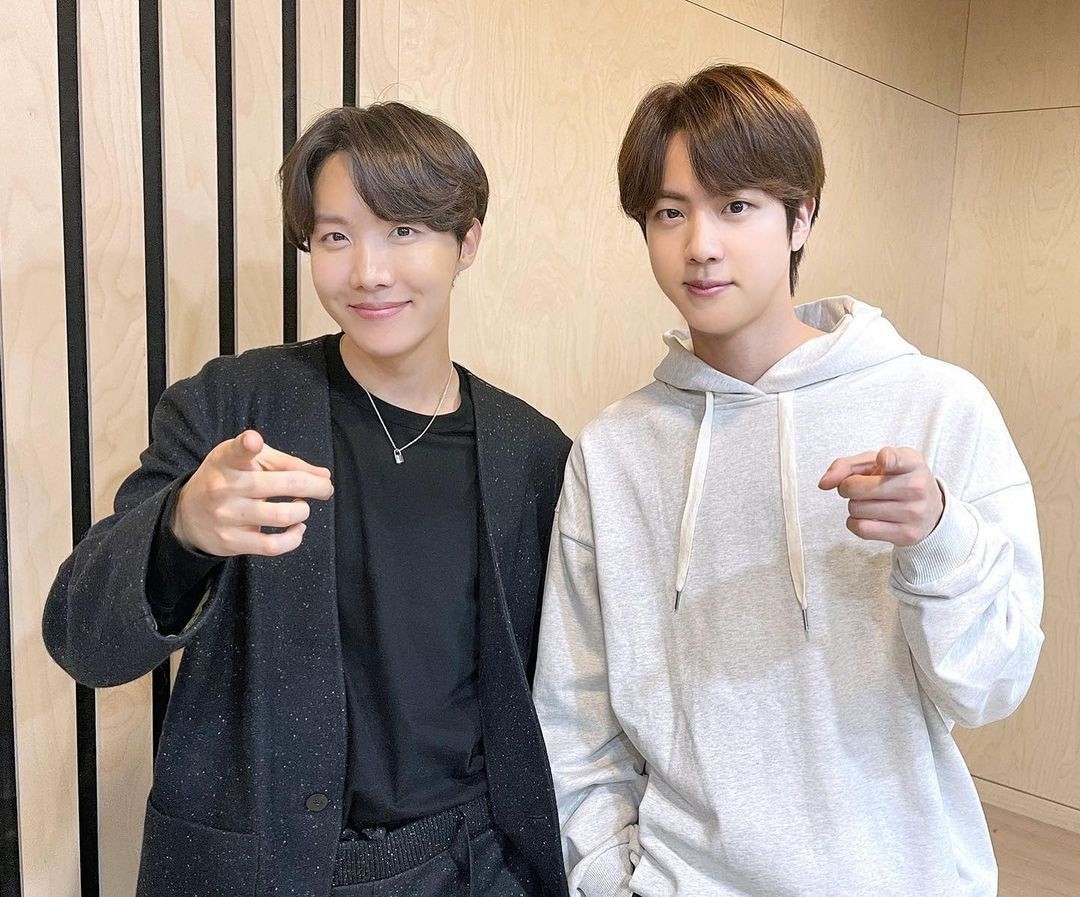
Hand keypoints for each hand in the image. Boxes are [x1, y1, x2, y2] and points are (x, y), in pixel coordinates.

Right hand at [172, 430, 333, 556]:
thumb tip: (323, 475)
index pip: (235, 451)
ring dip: (303, 511)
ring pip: (282, 515)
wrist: (188, 514)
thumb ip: (286, 463)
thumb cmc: (228, 479)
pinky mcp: (232, 541)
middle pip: (282, 485)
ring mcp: (228, 516)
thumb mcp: (249, 460)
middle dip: (315, 486)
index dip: (246, 445)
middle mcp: (225, 487)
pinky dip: (294, 538)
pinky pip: (273, 546)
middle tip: (325, 488)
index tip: (253, 440)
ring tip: (301, 506)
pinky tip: (296, 528)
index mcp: (227, 460)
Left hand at [818, 446, 943, 546]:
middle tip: (857, 488)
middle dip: (848, 487)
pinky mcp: (906, 534)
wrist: (930, 511)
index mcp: (911, 463)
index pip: (897, 459)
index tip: (883, 460)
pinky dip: (855, 523)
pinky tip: (868, 517)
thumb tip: (824, 483)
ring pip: (857, 509)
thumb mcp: (876, 463)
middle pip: (856, 488)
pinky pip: (862, 529)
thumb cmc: (896, 480)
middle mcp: (916, 487)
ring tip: (870, 502)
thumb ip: (846, 466)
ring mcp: (913, 512)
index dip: (887, 459)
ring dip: (854, 506)